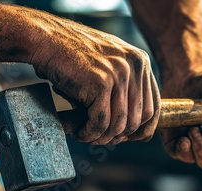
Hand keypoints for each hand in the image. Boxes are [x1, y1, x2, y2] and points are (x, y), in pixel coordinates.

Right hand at [30, 15, 159, 144]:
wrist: (47, 40)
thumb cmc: (73, 55)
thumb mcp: (108, 64)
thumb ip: (125, 85)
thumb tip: (133, 126)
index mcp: (140, 61)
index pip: (154, 105)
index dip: (144, 129)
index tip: (131, 139)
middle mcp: (134, 66)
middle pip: (138, 119)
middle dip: (119, 136)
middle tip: (102, 139)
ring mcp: (119, 74)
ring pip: (119, 124)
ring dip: (102, 137)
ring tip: (88, 136)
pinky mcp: (100, 83)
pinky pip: (100, 122)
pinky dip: (89, 133)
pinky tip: (80, 132)